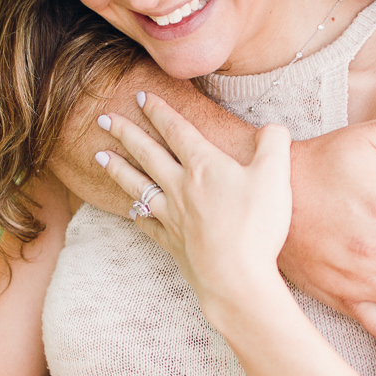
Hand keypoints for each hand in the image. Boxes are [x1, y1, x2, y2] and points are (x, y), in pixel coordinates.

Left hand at [94, 92, 291, 301]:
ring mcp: (172, 216)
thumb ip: (274, 143)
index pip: (176, 130)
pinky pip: (147, 224)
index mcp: (203, 166)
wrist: (237, 279)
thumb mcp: (276, 175)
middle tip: (103, 119)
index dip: (159, 111)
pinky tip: (130, 210)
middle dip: (125, 132)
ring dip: (117, 169)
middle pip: (147, 153)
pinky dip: (136, 214)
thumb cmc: (257, 226)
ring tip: (99, 156)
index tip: (141, 97)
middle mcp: (180, 187)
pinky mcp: (172, 243)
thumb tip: (272, 128)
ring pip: (137, 186)